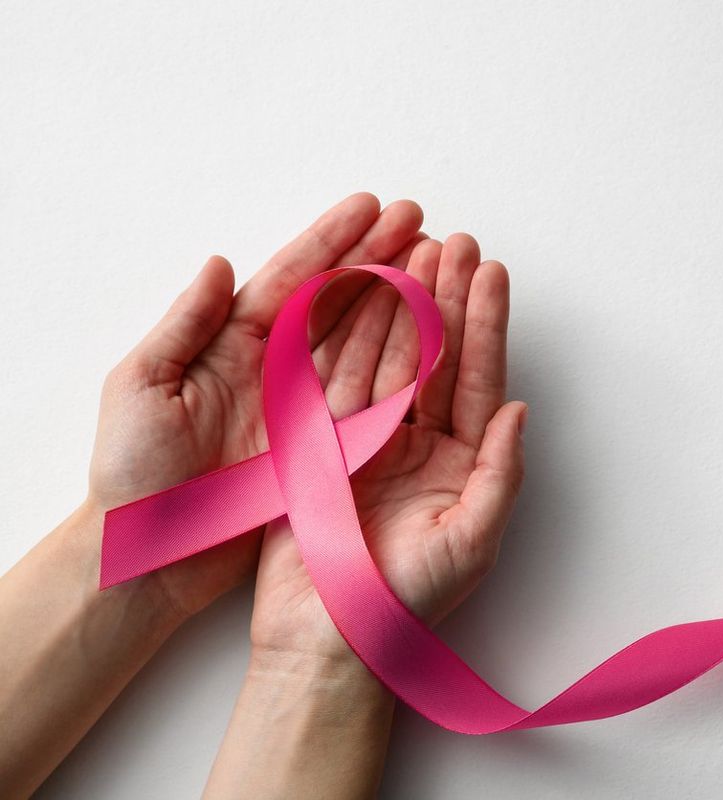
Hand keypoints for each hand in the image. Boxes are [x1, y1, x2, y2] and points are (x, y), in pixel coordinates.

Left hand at [87, 193, 425, 617]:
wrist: (149, 552)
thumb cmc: (133, 472)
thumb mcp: (141, 386)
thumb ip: (184, 324)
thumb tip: (220, 263)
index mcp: (232, 343)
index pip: (292, 278)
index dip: (332, 239)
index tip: (372, 206)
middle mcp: (276, 365)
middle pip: (337, 297)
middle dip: (378, 254)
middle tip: (420, 220)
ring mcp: (305, 403)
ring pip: (361, 338)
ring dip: (398, 297)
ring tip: (435, 261)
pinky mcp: (324, 444)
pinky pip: (370, 395)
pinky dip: (401, 361)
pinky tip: (430, 332)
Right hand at [249, 232, 526, 661]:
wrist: (328, 639)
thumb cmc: (406, 600)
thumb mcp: (471, 542)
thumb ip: (500, 475)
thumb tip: (522, 410)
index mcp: (461, 462)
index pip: (477, 378)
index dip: (485, 323)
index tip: (491, 272)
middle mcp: (419, 444)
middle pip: (435, 355)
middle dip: (446, 297)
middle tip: (453, 241)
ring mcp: (369, 440)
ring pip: (387, 357)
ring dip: (399, 304)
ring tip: (410, 250)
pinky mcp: (321, 444)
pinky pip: (336, 379)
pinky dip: (347, 335)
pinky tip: (357, 293)